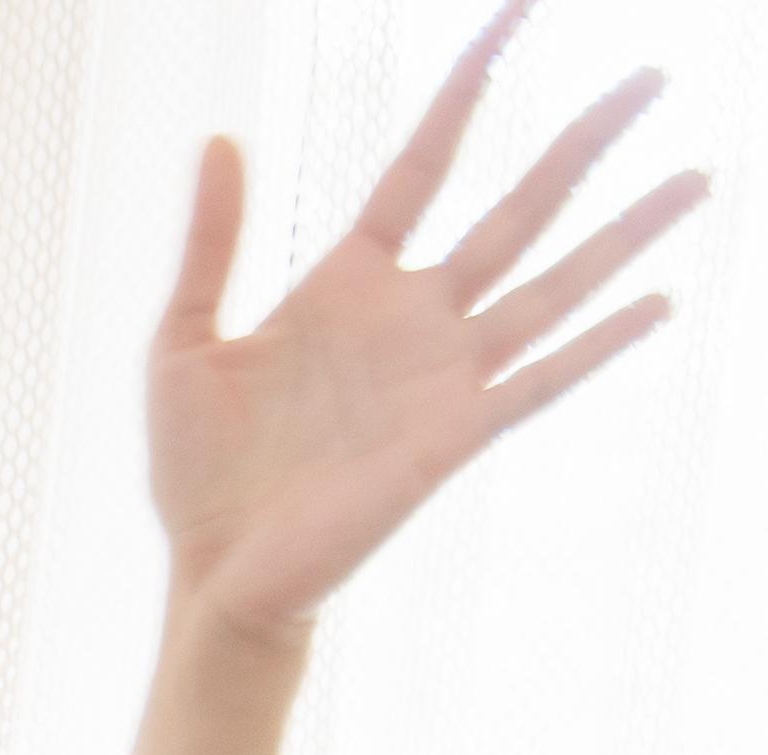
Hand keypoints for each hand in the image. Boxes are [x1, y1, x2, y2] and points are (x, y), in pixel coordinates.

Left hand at [148, 7, 705, 643]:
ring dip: (627, 232)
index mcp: (350, 281)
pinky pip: (543, 379)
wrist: (213, 574)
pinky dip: (601, 343)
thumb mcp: (183, 341)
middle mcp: (414, 317)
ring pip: (555, 281)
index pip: (427, 161)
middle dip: (586, 142)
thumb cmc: (196, 470)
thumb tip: (219, 139)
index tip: (516, 12)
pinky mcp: (454, 436)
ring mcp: (443, 375)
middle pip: (521, 207)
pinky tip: (661, 303)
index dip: (468, 86)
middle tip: (653, 75)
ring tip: (696, 176)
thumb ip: (210, 244)